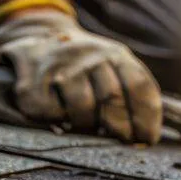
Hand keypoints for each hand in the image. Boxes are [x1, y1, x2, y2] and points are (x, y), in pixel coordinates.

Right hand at [0, 10, 161, 142]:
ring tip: (86, 125)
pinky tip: (60, 117)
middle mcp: (90, 56)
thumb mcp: (116, 67)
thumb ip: (133, 94)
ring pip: (83, 110)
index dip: (147, 118)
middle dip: (122, 128)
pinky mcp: (32, 83)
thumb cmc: (86, 67)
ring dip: (88, 126)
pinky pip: (53, 114)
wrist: (38, 37)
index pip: (139, 86)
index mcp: (116, 54)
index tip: (148, 139)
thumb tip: (146, 138)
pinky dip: (59, 123)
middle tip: (124, 142)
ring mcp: (60, 67)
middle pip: (113, 99)